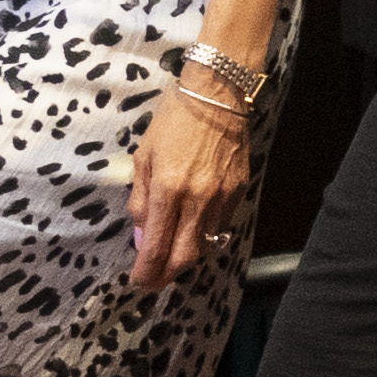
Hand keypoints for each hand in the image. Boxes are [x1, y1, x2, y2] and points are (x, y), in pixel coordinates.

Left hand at [128, 73, 255, 289]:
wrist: (216, 94)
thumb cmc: (173, 120)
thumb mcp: (144, 156)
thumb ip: (141, 200)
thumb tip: (142, 236)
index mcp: (168, 188)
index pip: (156, 245)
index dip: (146, 270)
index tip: (137, 282)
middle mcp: (197, 199)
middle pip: (184, 256)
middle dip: (166, 275)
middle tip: (153, 283)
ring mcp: (222, 197)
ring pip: (205, 245)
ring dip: (185, 258)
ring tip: (170, 261)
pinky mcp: (239, 191)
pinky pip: (220, 225)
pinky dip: (204, 236)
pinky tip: (192, 233)